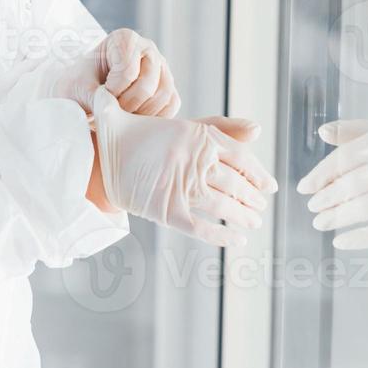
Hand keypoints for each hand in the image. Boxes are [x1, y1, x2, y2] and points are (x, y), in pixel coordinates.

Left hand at [56, 29, 180, 116]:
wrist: (85, 96)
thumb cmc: (80, 87)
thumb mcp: (76, 88)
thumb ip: (92, 97)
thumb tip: (110, 110)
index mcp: (124, 39)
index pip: (127, 71)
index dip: (112, 92)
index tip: (99, 95)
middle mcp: (147, 49)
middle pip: (147, 85)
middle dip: (126, 106)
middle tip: (111, 112)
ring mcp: (161, 67)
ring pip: (163, 96)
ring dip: (140, 114)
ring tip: (121, 117)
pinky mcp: (169, 86)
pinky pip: (172, 104)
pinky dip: (155, 118)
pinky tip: (135, 120)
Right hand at [94, 87, 276, 246]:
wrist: (98, 157)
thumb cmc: (141, 138)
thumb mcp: (181, 127)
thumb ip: (218, 126)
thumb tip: (257, 128)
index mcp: (198, 136)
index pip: (241, 157)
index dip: (258, 175)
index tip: (269, 187)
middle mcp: (193, 160)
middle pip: (235, 184)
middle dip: (253, 199)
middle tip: (261, 207)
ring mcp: (181, 187)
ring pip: (224, 206)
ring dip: (243, 217)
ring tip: (254, 223)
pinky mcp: (167, 211)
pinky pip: (203, 227)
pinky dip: (222, 236)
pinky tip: (237, 241)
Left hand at [296, 101, 367, 249]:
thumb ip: (360, 128)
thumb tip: (321, 130)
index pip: (341, 160)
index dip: (319, 176)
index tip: (304, 188)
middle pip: (346, 186)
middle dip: (325, 200)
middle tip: (312, 208)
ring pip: (359, 209)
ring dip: (335, 219)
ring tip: (320, 224)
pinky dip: (359, 239)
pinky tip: (341, 243)